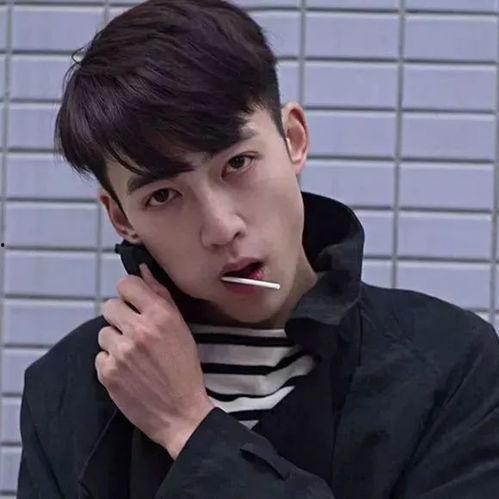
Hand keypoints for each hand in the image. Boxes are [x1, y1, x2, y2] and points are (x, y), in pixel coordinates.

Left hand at [96, 263, 214, 458]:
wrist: (181, 413)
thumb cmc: (185, 368)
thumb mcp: (181, 328)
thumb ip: (160, 296)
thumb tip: (142, 270)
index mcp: (160, 315)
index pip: (126, 284)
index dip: (129, 293)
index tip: (135, 303)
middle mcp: (139, 330)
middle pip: (110, 305)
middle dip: (120, 317)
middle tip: (134, 332)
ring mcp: (121, 352)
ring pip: (103, 331)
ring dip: (115, 340)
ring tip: (132, 355)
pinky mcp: (107, 372)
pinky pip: (100, 355)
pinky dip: (111, 361)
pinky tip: (127, 371)